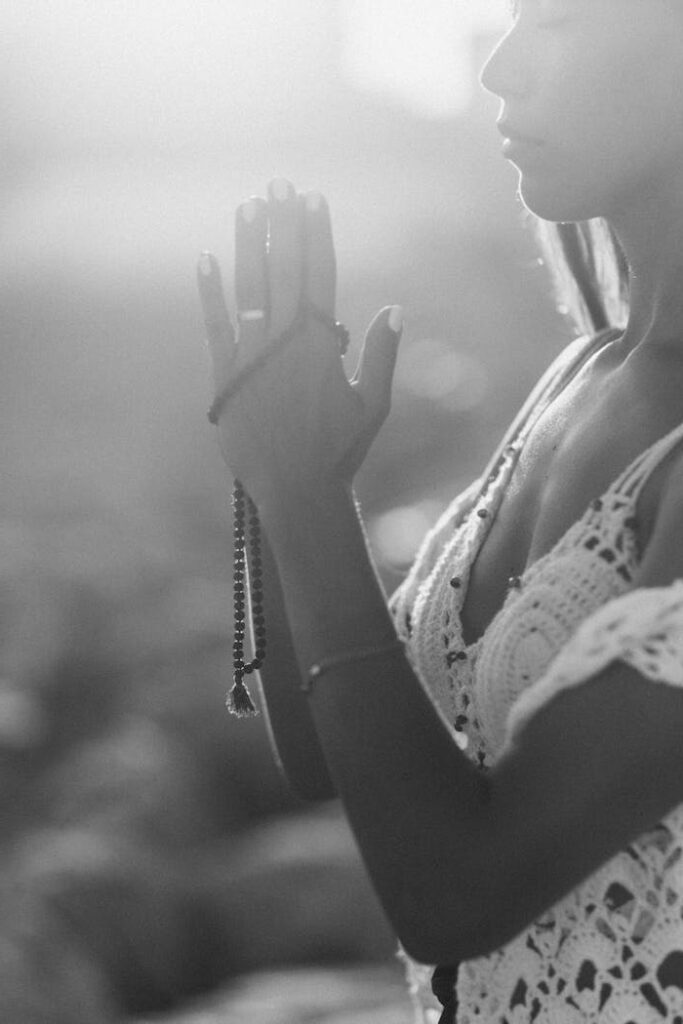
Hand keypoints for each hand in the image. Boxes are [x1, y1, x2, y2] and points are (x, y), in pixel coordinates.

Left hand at [197, 178, 402, 506]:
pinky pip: (215, 326)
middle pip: (284, 271)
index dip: (316, 235)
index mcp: (321, 347)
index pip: (319, 276)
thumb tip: (395, 308)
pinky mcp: (224, 378)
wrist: (296, 490)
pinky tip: (206, 258)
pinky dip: (210, 292)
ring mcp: (251, 359)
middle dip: (282, 224)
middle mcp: (284, 344)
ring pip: (250, 289)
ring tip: (248, 205)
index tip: (313, 199)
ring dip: (248, 244)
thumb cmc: (340, 451)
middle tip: (279, 183)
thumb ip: (382, 355)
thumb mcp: (373, 405)